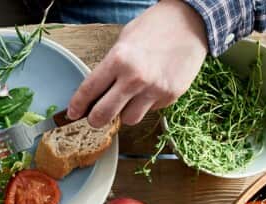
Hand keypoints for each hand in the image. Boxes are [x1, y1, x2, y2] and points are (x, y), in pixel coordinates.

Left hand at [67, 0, 207, 126]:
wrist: (192, 22)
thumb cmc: (156, 27)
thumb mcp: (124, 40)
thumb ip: (109, 66)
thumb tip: (96, 91)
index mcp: (118, 60)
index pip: (88, 91)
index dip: (77, 106)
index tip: (73, 113)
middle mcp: (135, 78)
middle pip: (103, 115)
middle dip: (95, 119)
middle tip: (95, 117)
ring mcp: (154, 89)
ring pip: (128, 119)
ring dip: (124, 112)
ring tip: (128, 98)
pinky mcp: (171, 96)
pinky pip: (150, 111)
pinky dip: (146, 105)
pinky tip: (150, 88)